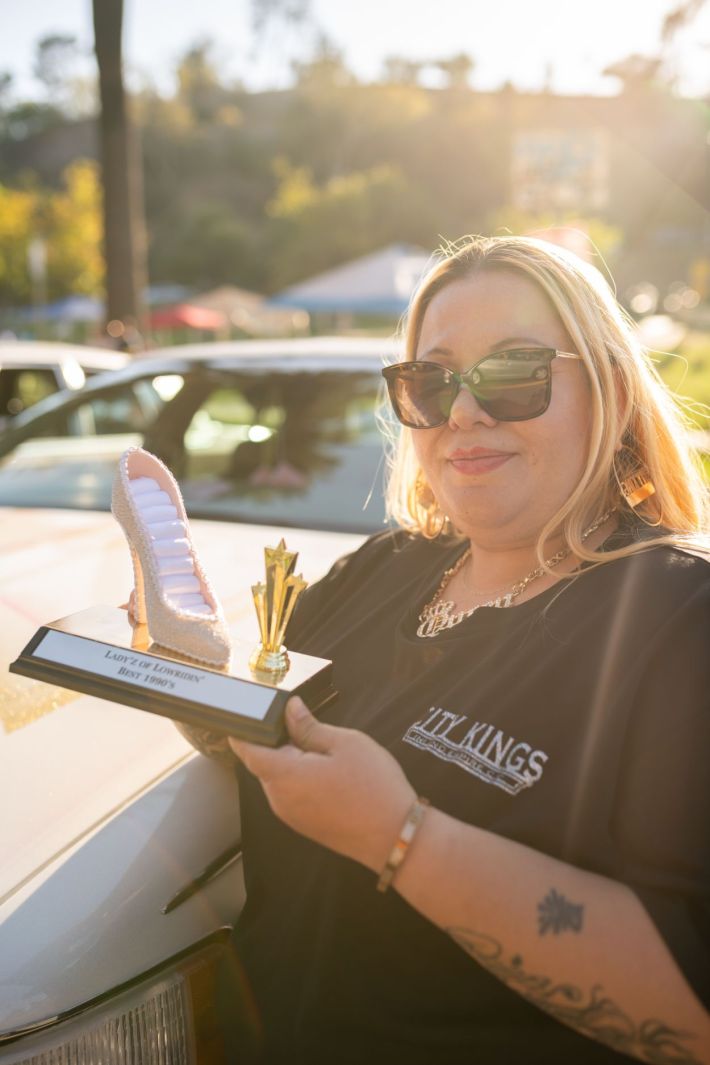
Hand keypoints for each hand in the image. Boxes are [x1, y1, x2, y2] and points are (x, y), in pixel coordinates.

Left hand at [229, 697, 415, 872]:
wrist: (394, 837)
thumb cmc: (373, 788)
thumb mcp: (344, 743)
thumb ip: (310, 726)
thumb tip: (291, 709)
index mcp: (284, 775)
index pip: (248, 751)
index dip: (243, 731)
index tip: (243, 716)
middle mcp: (280, 799)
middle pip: (265, 763)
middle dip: (277, 743)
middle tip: (303, 725)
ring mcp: (291, 816)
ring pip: (280, 779)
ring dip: (293, 762)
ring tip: (324, 751)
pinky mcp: (304, 825)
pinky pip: (292, 794)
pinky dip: (301, 779)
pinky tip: (330, 773)